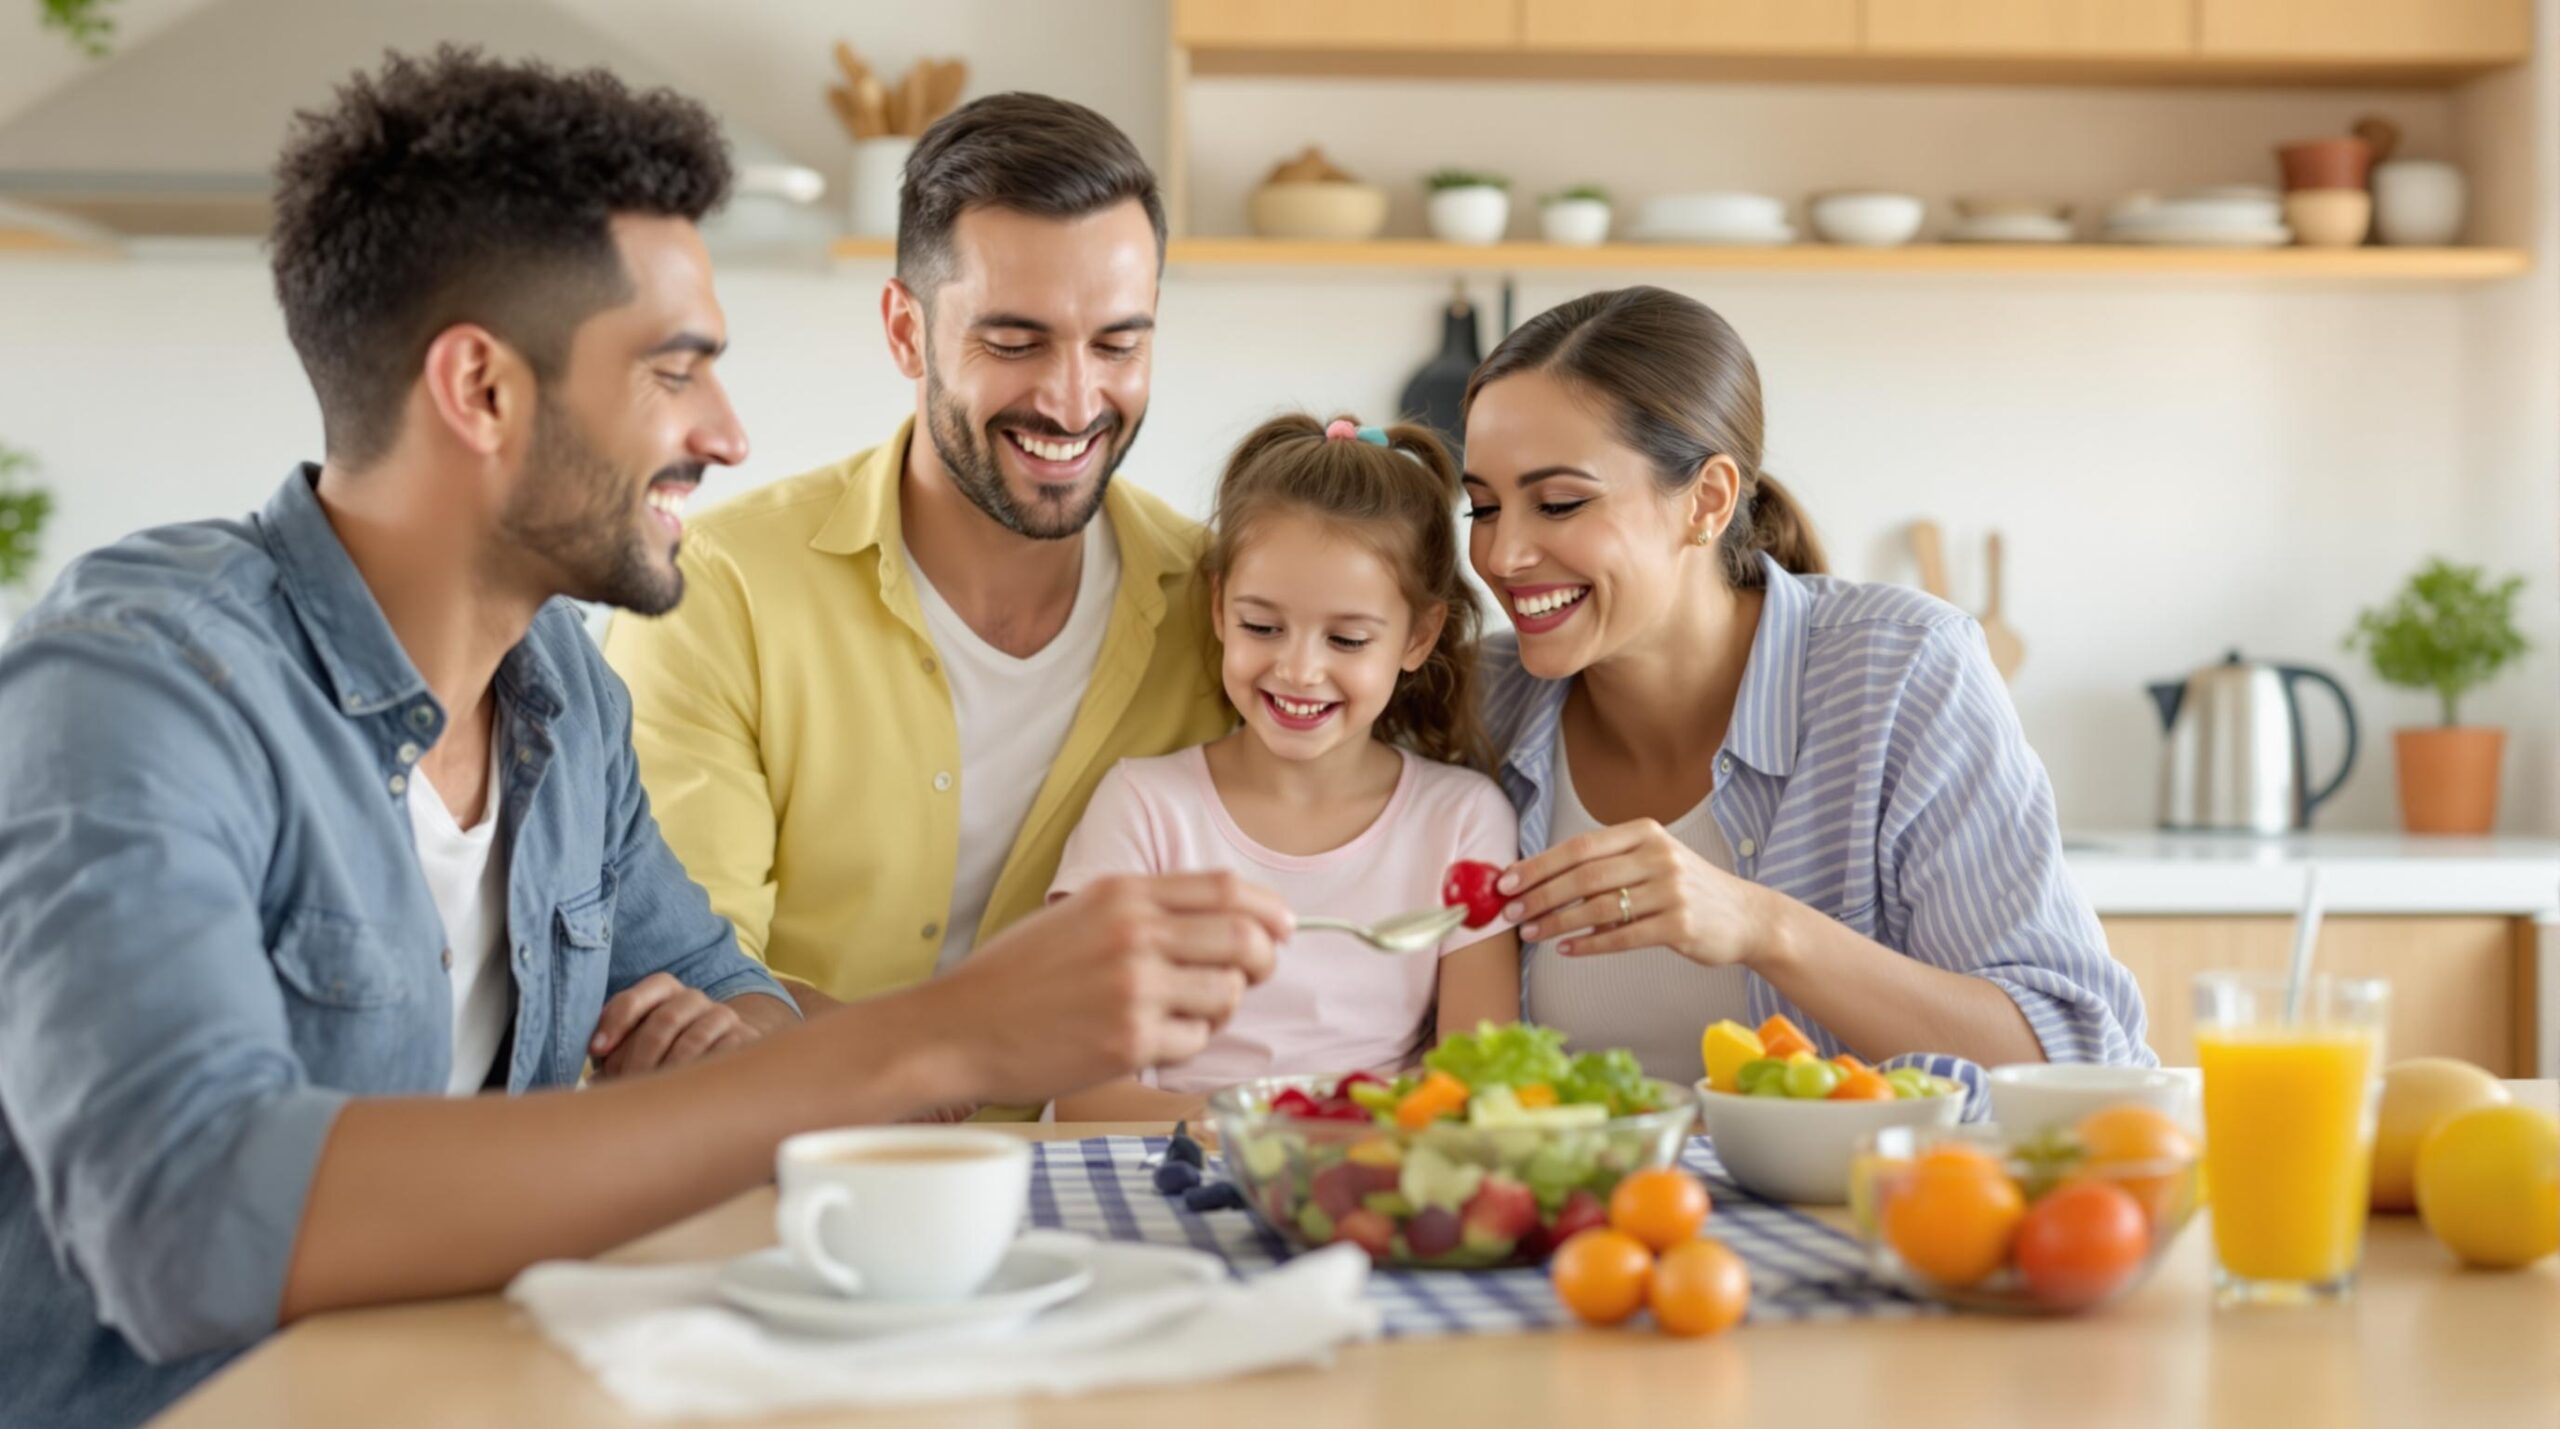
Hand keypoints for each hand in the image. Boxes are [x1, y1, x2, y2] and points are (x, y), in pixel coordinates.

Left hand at [587, 974, 764, 1077]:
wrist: (722, 1056)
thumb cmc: (662, 1055)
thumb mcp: (634, 1049)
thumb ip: (612, 1054)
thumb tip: (592, 1084)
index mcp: (662, 992)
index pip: (637, 997)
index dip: (615, 1021)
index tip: (595, 1052)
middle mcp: (693, 999)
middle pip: (665, 1019)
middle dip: (640, 1056)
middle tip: (626, 1085)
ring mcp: (722, 1017)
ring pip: (695, 1039)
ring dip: (670, 1070)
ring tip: (654, 1098)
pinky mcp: (746, 1039)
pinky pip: (724, 1055)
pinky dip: (701, 1074)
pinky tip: (687, 1094)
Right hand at [920, 872, 1289, 1104]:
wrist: (959, 1028)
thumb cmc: (1018, 976)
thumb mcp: (1080, 915)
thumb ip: (1147, 910)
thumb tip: (1227, 920)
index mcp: (1123, 893)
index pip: (1225, 888)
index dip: (1267, 908)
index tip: (1282, 926)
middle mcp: (1135, 934)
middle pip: (1243, 937)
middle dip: (1263, 959)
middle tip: (1253, 974)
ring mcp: (1135, 989)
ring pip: (1228, 993)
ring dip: (1222, 1007)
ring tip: (1187, 1012)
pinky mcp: (1131, 1042)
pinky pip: (1195, 1040)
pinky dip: (1187, 1042)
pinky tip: (1151, 1039)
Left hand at [1500, 819, 1773, 966]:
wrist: (1745, 917)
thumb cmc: (1684, 889)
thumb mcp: (1650, 861)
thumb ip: (1605, 864)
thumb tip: (1539, 880)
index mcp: (1645, 832)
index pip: (1580, 846)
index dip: (1538, 864)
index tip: (1506, 881)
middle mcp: (1659, 856)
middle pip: (1584, 876)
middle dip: (1540, 895)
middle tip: (1511, 912)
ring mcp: (1671, 891)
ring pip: (1599, 908)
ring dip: (1557, 922)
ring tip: (1530, 933)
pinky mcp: (1680, 926)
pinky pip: (1622, 936)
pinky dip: (1589, 944)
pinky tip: (1565, 949)